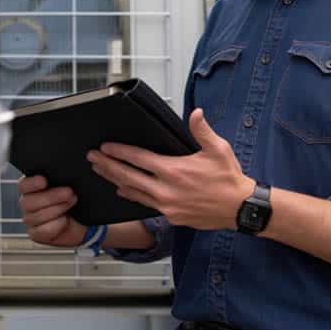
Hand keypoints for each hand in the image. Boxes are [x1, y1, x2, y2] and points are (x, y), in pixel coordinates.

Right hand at [17, 175, 86, 246]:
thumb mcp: (69, 183)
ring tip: (72, 202)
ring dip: (57, 209)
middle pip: (29, 202)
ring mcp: (30, 220)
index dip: (32, 183)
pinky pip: (43, 231)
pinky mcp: (36, 234)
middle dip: (51, 197)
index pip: (23, 185)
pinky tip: (65, 220)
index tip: (44, 180)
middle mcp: (27, 203)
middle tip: (69, 192)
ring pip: (37, 216)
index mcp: (31, 188)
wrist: (82, 221)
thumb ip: (63, 175)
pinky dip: (56, 225)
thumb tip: (70, 163)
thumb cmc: (74, 198)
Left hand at [87, 108, 254, 230]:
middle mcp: (166, 190)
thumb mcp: (218, 149)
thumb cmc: (229, 178)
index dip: (119, 152)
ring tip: (99, 171)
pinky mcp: (171, 216)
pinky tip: (121, 189)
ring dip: (114, 179)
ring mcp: (167, 206)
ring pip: (133, 191)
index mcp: (175, 170)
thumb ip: (202, 131)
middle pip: (128, 176)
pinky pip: (145, 203)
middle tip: (91, 158)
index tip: (104, 147)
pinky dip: (130, 194)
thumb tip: (195, 113)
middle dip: (107, 165)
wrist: (239, 208)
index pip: (139, 159)